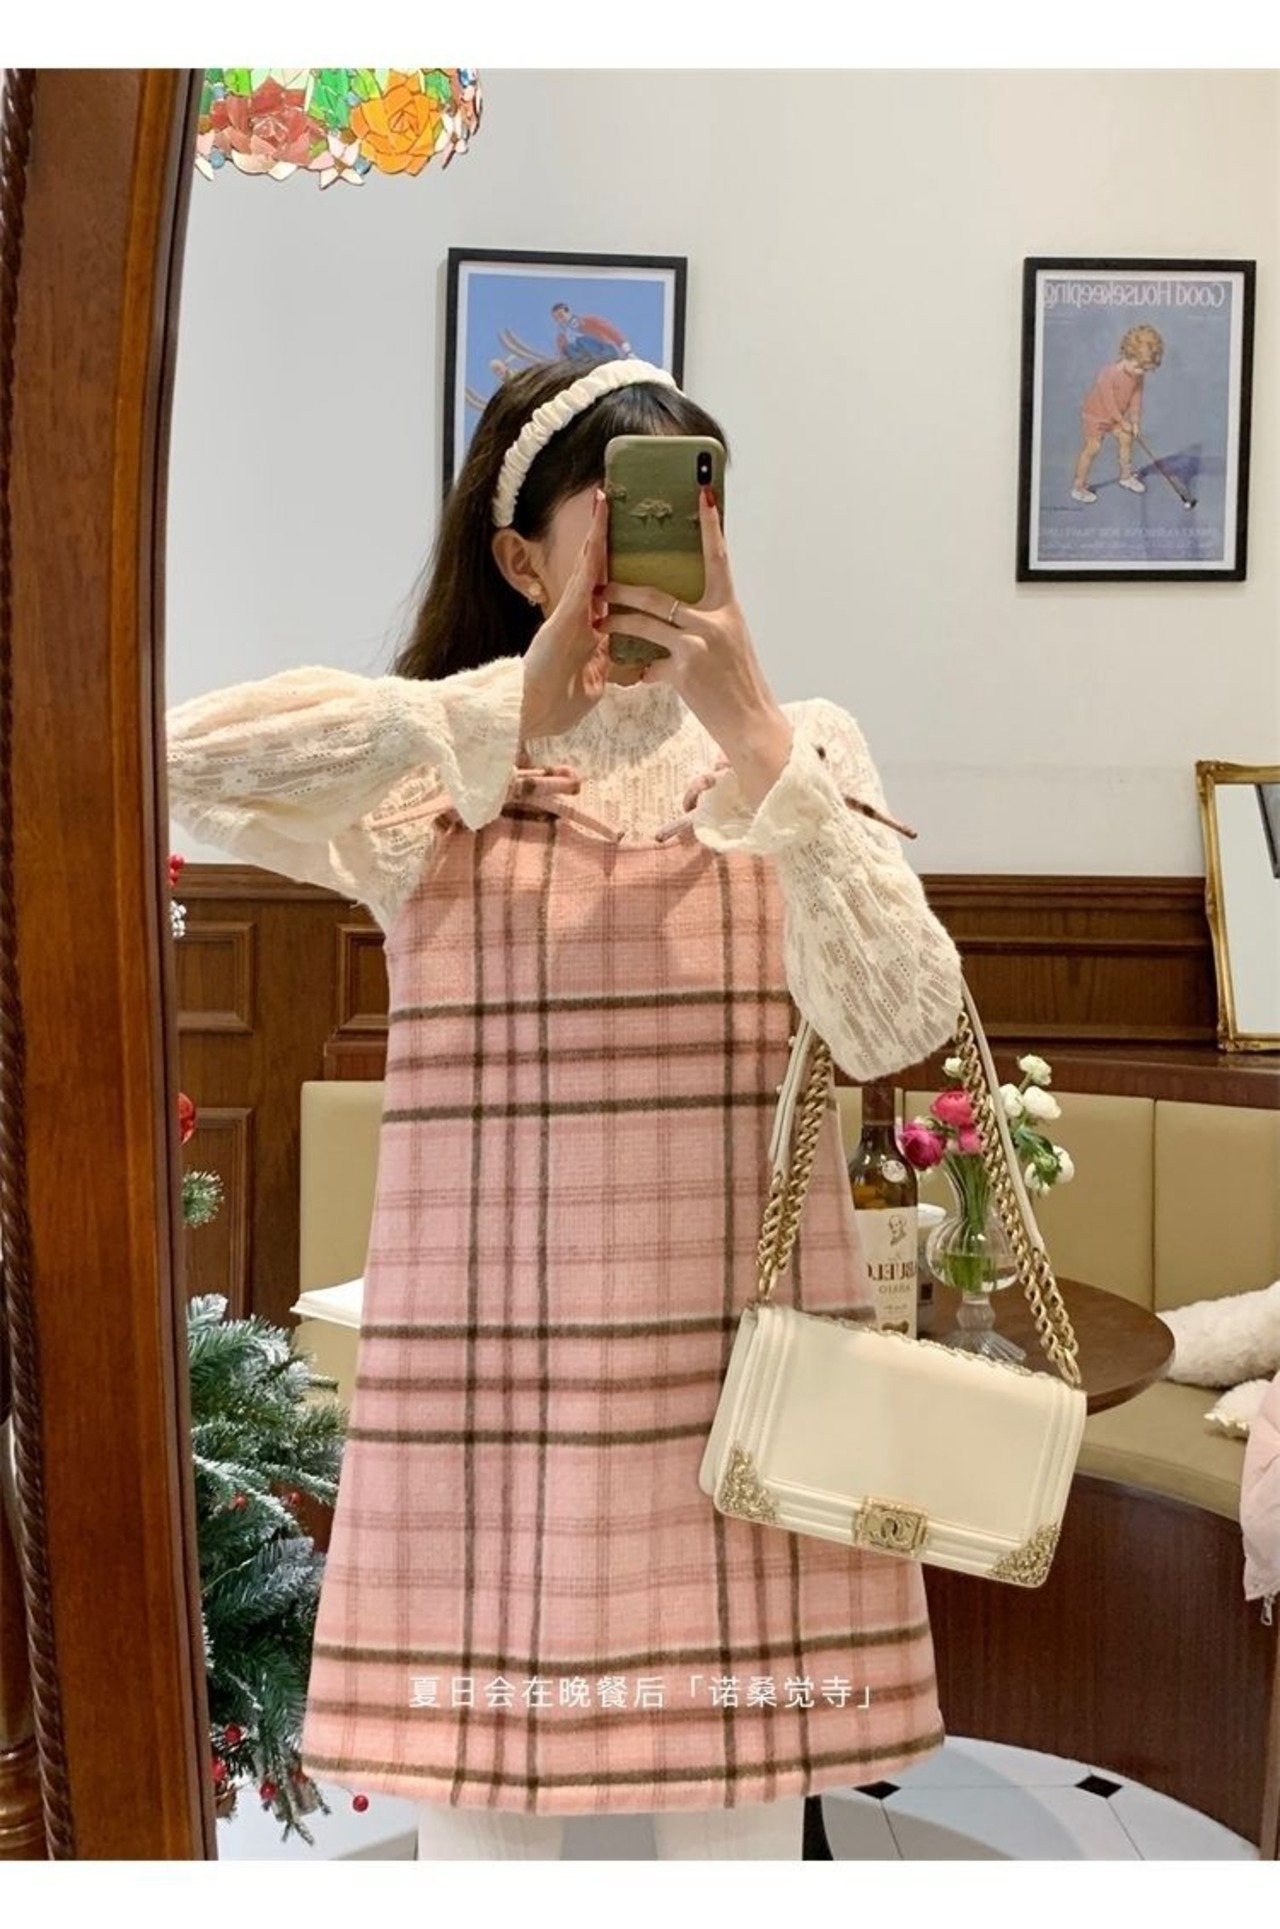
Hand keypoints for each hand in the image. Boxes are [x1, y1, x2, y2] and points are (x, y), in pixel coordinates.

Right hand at [519, 490, 611, 742]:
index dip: (615, 572)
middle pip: (595, 571)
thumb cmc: (554, 707)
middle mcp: (579, 616)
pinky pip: (585, 574)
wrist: (529, 715)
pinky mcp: (567, 611)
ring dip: (597, 534)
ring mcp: (572, 612)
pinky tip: (600, 523)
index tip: (628, 552)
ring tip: (605, 502)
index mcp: (587, 633)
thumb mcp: (591, 687)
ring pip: (589, 565)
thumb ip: (603, 668)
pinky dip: (594, 548)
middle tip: (611, 506)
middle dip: (603, 541)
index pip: (605, 595)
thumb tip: (620, 662)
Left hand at [599, 487, 787, 757]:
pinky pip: (650, 665)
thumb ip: (707, 625)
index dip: (710, 526)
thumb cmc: (741, 686)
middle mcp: (714, 622)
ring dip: (616, 621)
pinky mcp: (684, 672)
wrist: (752, 725)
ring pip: (645, 624)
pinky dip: (641, 671)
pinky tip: (634, 676)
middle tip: (600, 586)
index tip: (702, 493)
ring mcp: (698, 646)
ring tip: (598, 620)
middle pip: (659, 595)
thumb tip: (683, 614)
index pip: (718, 559)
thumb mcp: (731, 646)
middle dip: (624, 590)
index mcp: (729, 610)